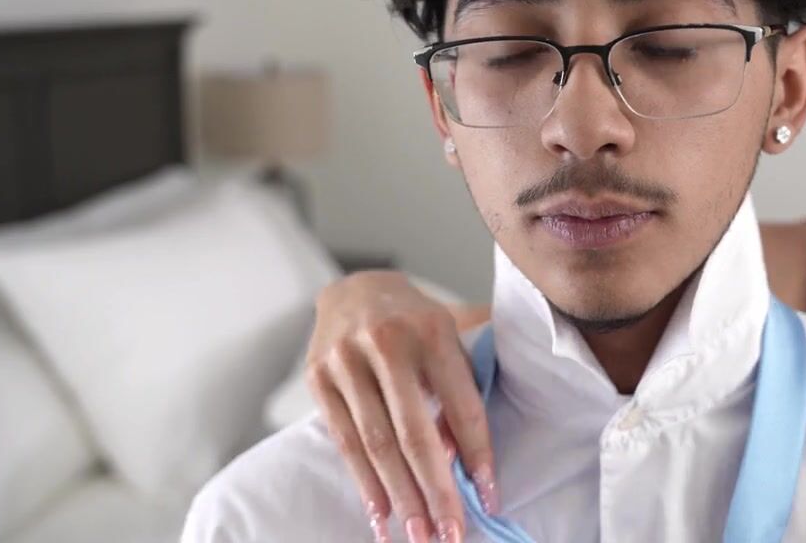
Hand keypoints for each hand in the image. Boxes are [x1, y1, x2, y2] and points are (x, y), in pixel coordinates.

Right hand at [306, 271, 495, 542]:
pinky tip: (381, 514)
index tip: (488, 496)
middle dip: (434, 490)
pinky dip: (364, 483)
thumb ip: (462, 388)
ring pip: (376, 444)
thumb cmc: (416, 322)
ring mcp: (346, 360)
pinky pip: (344, 441)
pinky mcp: (317, 377)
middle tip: (450, 534)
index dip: (477, 454)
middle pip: (413, 433)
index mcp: (431, 329)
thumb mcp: (451, 336)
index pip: (461, 404)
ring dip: (399, 497)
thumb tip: (466, 457)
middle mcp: (387, 342)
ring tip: (419, 534)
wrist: (356, 287)